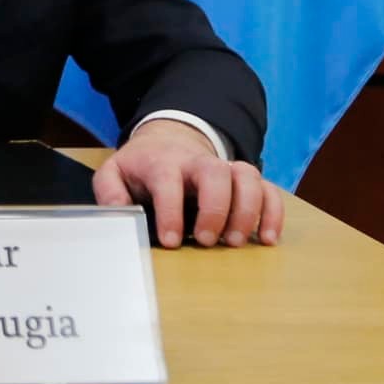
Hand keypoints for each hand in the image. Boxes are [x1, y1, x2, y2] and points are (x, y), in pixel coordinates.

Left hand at [93, 118, 283, 247]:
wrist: (168, 141)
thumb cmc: (142, 166)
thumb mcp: (115, 172)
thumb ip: (109, 191)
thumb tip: (119, 213)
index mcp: (162, 162)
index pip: (168, 181)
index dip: (171, 211)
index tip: (171, 241)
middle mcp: (197, 162)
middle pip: (215, 172)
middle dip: (215, 208)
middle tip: (206, 241)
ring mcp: (225, 168)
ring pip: (247, 177)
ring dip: (247, 211)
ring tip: (236, 242)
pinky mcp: (245, 180)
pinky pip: (268, 189)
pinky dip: (273, 212)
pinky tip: (268, 239)